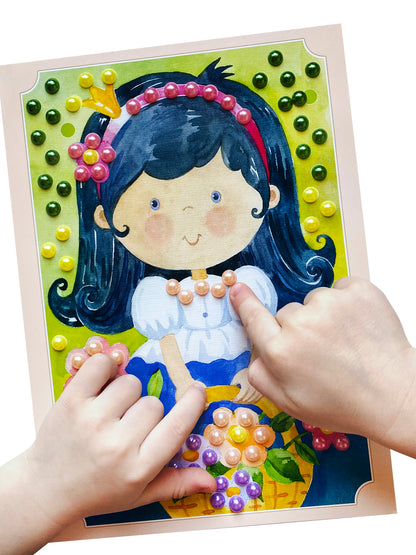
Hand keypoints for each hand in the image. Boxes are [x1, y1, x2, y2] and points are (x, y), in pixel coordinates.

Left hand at [24, 354, 215, 527]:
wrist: (44, 490)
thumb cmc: (97, 492)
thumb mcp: (138, 496)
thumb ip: (175, 485)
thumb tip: (212, 481)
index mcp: (138, 468)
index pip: (177, 427)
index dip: (192, 404)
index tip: (197, 389)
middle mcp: (117, 444)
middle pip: (153, 403)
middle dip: (145, 411)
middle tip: (127, 426)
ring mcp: (93, 420)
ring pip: (130, 383)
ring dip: (125, 393)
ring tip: (110, 412)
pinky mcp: (71, 402)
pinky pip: (101, 365)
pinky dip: (105, 368)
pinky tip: (101, 385)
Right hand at [230, 277, 415, 455]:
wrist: (395, 395)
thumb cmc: (342, 404)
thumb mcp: (290, 404)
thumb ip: (260, 376)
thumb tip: (252, 350)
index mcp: (280, 351)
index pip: (253, 318)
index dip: (245, 302)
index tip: (238, 289)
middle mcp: (301, 323)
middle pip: (288, 313)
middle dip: (298, 327)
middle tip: (322, 351)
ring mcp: (331, 303)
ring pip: (315, 301)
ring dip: (324, 315)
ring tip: (345, 341)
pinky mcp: (358, 290)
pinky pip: (341, 288)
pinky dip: (347, 302)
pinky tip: (358, 326)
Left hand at [231, 368, 262, 403]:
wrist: (256, 369)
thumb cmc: (246, 372)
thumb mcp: (237, 377)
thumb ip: (233, 384)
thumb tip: (230, 389)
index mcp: (245, 388)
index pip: (239, 398)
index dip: (235, 400)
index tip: (232, 400)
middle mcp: (252, 392)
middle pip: (245, 400)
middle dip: (239, 401)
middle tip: (235, 401)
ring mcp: (257, 393)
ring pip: (250, 401)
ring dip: (245, 402)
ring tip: (241, 401)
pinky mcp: (261, 393)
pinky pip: (256, 400)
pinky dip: (251, 401)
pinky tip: (248, 400)